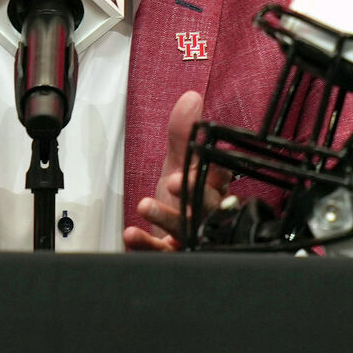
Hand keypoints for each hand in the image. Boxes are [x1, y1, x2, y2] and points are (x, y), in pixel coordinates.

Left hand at [123, 90, 227, 251]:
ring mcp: (193, 236)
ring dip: (166, 216)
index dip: (213, 171)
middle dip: (193, 193)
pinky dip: (146, 244)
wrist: (165, 234)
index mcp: (213, 187)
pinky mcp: (175, 254)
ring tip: (145, 205)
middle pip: (209, 205)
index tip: (201, 164)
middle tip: (175, 182)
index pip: (220, 176)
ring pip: (187, 229)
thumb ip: (182, 133)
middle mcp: (207, 212)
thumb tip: (191, 98)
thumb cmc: (178, 198)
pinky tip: (132, 234)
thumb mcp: (178, 162)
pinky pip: (163, 252)